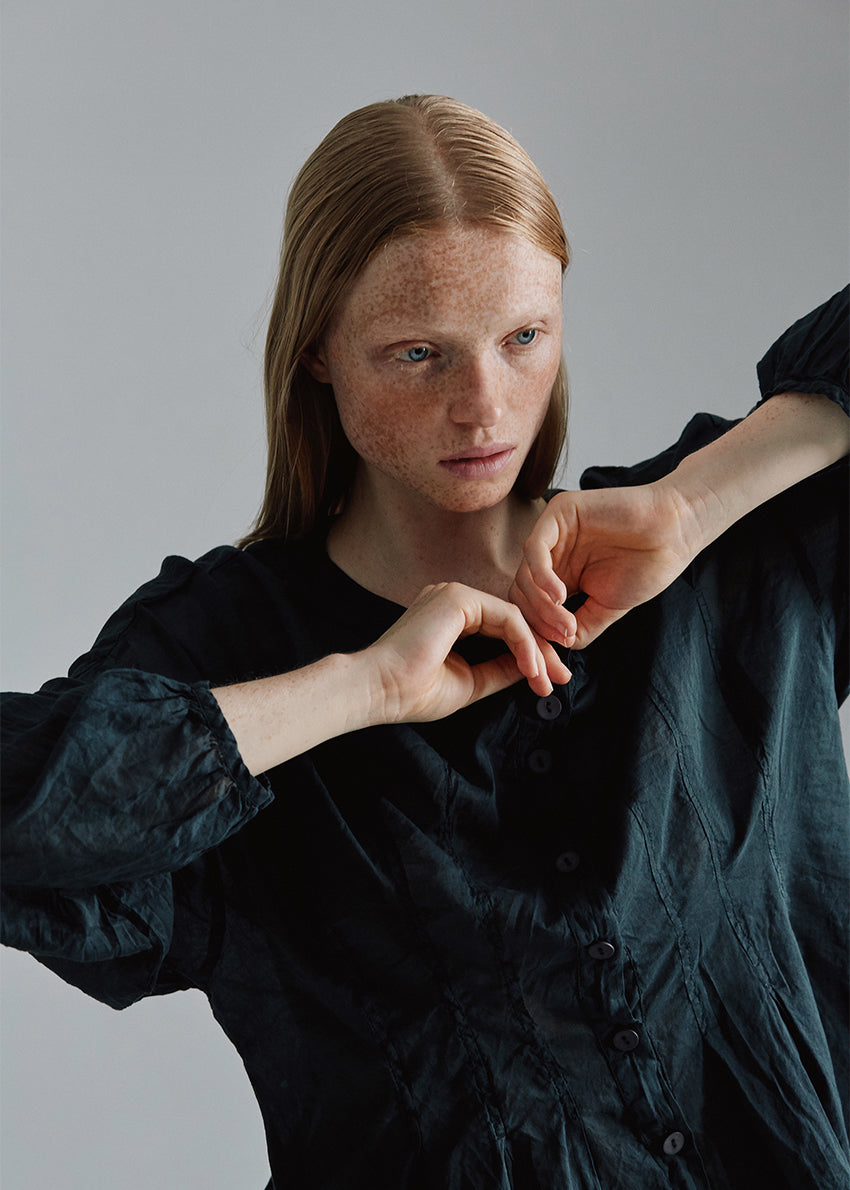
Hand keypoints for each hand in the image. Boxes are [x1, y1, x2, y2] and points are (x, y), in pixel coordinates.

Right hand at [365, 581, 571, 723]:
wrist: (378, 691)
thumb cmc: (412, 692)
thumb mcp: (470, 683)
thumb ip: (500, 670)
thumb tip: (533, 668)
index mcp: (451, 617)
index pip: (503, 630)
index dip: (531, 655)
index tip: (549, 683)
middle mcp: (454, 600)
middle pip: (513, 622)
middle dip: (542, 652)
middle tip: (562, 678)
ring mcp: (456, 595)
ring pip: (515, 618)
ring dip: (538, 650)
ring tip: (550, 678)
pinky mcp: (459, 598)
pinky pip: (508, 618)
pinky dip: (525, 644)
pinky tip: (532, 668)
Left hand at [510, 483, 697, 648]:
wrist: (676, 531)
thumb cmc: (647, 565)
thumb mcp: (607, 606)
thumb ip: (580, 626)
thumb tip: (557, 648)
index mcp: (559, 575)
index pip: (532, 610)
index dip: (538, 640)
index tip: (551, 667)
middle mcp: (550, 554)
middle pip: (522, 595)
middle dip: (537, 626)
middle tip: (561, 642)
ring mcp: (552, 534)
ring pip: (525, 577)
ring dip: (542, 607)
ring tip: (567, 625)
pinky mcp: (558, 513)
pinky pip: (535, 550)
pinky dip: (543, 579)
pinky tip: (562, 597)